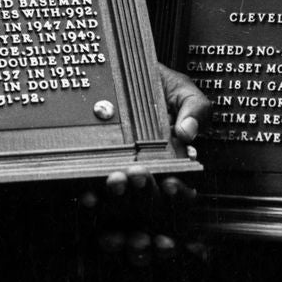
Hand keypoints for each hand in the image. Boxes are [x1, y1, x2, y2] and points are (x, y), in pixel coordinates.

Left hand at [86, 64, 210, 264]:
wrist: (123, 76)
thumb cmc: (158, 85)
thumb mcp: (183, 91)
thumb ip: (194, 109)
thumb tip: (189, 134)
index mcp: (176, 164)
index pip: (180, 189)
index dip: (179, 193)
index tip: (172, 184)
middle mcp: (150, 178)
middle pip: (150, 200)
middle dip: (144, 193)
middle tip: (134, 176)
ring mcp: (124, 182)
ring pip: (123, 206)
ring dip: (118, 201)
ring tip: (112, 184)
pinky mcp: (98, 178)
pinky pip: (96, 197)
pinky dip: (93, 200)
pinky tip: (86, 196)